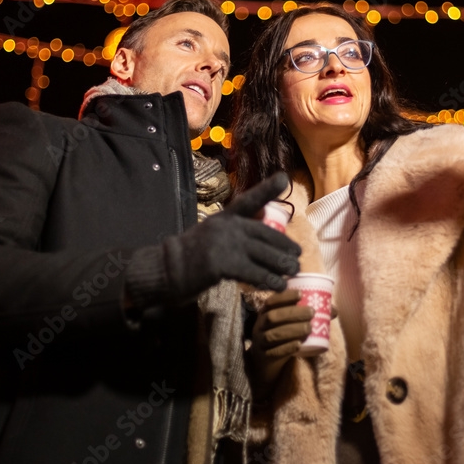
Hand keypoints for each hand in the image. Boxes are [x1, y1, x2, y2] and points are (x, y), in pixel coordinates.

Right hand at [160, 173, 300, 301]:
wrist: (166, 270)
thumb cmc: (191, 256)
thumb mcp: (213, 234)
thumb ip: (235, 232)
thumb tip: (265, 232)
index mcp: (224, 217)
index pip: (249, 200)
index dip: (267, 189)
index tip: (284, 178)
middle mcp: (226, 226)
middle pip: (265, 234)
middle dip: (284, 245)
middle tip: (298, 255)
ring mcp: (224, 244)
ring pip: (263, 254)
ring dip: (282, 264)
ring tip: (293, 271)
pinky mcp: (221, 264)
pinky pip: (254, 272)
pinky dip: (269, 280)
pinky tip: (278, 285)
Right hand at [248, 289, 313, 400]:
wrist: (266, 362)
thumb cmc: (282, 336)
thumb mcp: (290, 324)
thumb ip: (308, 316)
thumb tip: (333, 310)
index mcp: (265, 313)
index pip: (271, 301)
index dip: (284, 296)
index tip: (300, 294)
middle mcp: (259, 325)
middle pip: (273, 317)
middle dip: (292, 313)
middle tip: (312, 312)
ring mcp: (260, 342)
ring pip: (273, 334)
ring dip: (293, 330)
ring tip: (309, 328)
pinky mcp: (264, 357)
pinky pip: (274, 352)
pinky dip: (287, 348)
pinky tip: (298, 345)